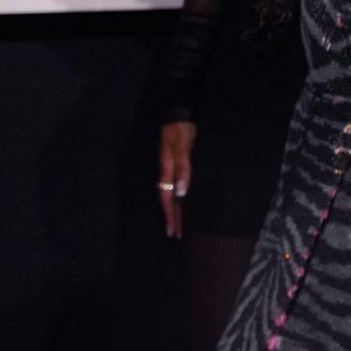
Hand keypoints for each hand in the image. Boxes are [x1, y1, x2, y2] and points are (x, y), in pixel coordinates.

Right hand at [157, 121, 193, 238]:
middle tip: (176, 236)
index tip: (173, 231)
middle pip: (169, 200)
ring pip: (172, 195)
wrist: (179, 114)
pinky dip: (179, 198)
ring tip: (179, 226)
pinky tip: (183, 204)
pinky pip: (175, 186)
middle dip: (173, 218)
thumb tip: (182, 191)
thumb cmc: (180, 130)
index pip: (168, 199)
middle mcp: (167, 173)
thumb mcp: (182, 147)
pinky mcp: (176, 165)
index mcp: (167, 171)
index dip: (171, 215)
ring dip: (176, 210)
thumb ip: (183, 168)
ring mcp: (171, 169)